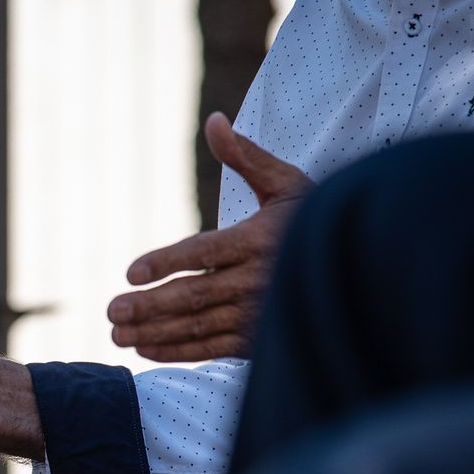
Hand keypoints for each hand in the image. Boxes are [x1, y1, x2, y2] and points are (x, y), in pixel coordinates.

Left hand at [107, 112, 311, 361]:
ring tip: (117, 334)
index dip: (166, 262)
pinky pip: (214, 348)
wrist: (362, 265)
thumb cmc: (316, 217)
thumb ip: (245, 156)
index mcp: (260, 239)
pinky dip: (179, 352)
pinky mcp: (262, 339)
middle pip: (194, 296)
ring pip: (199, 326)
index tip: (131, 273)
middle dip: (149, 306)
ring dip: (155, 333)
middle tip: (111, 311)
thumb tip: (214, 120)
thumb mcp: (287, 182)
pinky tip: (146, 349)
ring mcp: (261, 314)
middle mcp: (260, 280)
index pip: (203, 252)